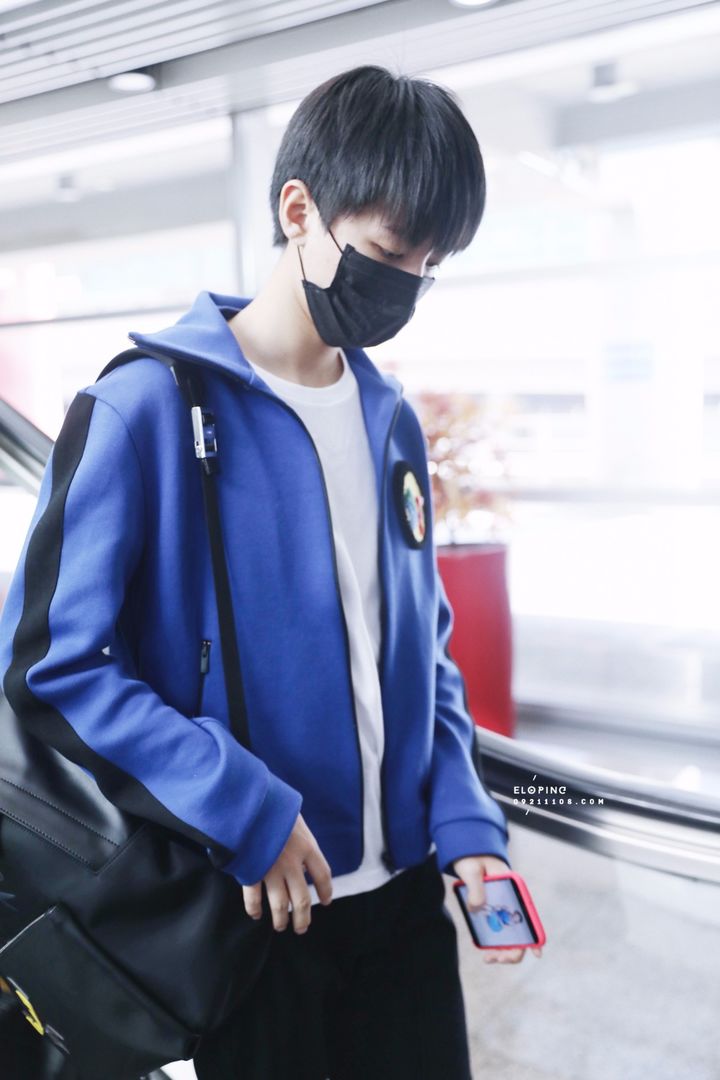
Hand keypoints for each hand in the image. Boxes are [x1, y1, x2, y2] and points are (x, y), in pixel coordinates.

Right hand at [242, 812, 332, 934]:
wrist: (250, 802)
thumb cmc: (275, 807)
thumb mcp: (296, 820)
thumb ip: (302, 841)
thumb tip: (306, 859)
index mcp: (307, 847)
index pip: (323, 876)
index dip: (326, 891)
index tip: (326, 901)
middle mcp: (292, 862)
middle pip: (303, 899)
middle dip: (303, 918)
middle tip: (302, 928)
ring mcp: (271, 869)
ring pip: (280, 904)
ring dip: (281, 919)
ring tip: (281, 926)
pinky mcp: (251, 871)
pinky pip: (253, 898)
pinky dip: (254, 909)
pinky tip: (256, 915)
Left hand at [453, 854, 543, 964]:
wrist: (466, 855)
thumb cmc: (473, 860)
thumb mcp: (472, 871)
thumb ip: (475, 887)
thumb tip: (476, 909)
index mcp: (515, 890)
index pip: (530, 915)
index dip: (536, 935)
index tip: (537, 952)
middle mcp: (512, 902)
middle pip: (521, 932)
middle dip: (513, 950)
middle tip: (497, 958)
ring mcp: (502, 909)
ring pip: (509, 936)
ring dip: (503, 951)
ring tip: (488, 959)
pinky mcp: (491, 912)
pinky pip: (497, 932)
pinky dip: (493, 944)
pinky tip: (485, 950)